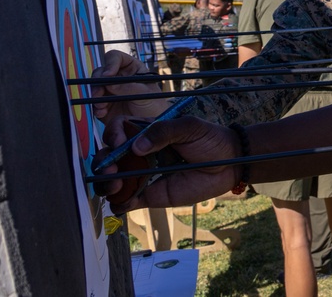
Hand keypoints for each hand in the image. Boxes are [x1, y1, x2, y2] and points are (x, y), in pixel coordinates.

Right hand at [90, 50, 169, 121]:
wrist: (151, 124)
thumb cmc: (154, 104)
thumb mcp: (146, 93)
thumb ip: (129, 87)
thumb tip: (110, 83)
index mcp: (130, 68)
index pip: (115, 58)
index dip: (110, 63)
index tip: (108, 75)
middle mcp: (117, 77)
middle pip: (100, 72)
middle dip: (98, 82)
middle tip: (99, 93)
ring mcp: (109, 91)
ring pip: (94, 87)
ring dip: (95, 95)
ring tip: (102, 105)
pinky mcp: (103, 105)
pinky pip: (93, 103)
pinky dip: (95, 108)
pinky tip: (102, 113)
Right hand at [95, 115, 240, 212]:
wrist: (228, 164)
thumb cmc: (210, 139)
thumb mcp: (189, 127)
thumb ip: (164, 131)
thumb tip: (137, 146)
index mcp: (146, 132)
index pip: (118, 130)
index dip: (112, 135)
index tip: (118, 142)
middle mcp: (139, 153)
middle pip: (109, 157)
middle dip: (103, 163)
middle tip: (111, 170)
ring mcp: (142, 175)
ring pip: (113, 180)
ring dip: (106, 184)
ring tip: (115, 186)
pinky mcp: (150, 195)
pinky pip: (127, 202)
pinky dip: (119, 204)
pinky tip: (123, 203)